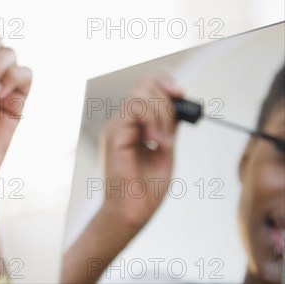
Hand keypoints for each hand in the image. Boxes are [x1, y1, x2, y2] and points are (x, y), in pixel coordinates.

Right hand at [100, 77, 181, 228]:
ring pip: (139, 95)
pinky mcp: (115, 135)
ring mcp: (117, 127)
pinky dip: (152, 121)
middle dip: (165, 98)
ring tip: (164, 140)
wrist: (132, 212)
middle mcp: (123, 122)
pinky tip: (156, 141)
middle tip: (173, 127)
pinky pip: (133, 110)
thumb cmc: (145, 189)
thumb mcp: (164, 151)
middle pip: (142, 85)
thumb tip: (179, 107)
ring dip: (161, 113)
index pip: (146, 89)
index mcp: (134, 125)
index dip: (164, 85)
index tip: (181, 94)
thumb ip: (168, 128)